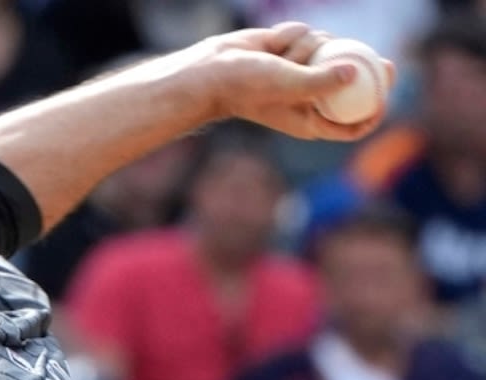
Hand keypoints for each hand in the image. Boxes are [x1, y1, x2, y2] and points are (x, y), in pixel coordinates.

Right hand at [200, 22, 395, 140]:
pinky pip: (308, 33)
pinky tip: (272, 43)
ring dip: (307, 46)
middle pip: (351, 85)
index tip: (387, 94)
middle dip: (369, 72)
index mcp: (310, 118)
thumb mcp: (288, 86)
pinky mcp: (292, 51)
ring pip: (327, 48)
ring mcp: (302, 71)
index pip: (349, 124)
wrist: (214, 69)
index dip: (373, 112)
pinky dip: (292, 34)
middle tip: (387, 64)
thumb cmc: (247, 86)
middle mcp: (309, 96)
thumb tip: (354, 72)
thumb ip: (322, 81)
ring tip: (281, 55)